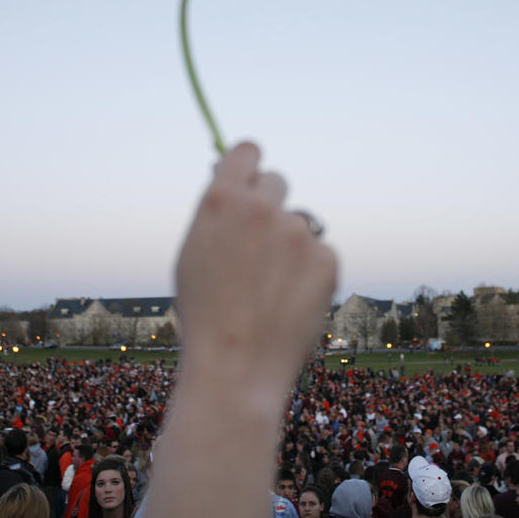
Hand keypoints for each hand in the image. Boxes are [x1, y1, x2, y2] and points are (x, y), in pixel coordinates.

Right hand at [176, 143, 336, 395]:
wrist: (235, 366)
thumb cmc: (204, 314)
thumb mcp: (192, 253)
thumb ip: (216, 214)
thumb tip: (233, 182)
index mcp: (221, 200)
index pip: (248, 151)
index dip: (249, 166)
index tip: (251, 180)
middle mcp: (262, 207)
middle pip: (277, 182)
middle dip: (270, 207)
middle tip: (259, 247)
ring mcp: (298, 232)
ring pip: (300, 224)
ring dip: (290, 245)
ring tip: (270, 289)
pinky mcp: (326, 258)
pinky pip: (321, 253)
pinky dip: (311, 272)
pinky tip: (291, 302)